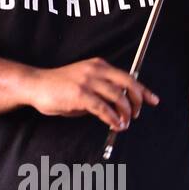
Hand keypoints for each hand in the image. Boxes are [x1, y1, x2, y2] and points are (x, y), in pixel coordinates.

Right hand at [25, 58, 159, 130]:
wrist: (35, 85)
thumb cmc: (57, 87)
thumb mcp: (83, 84)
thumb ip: (100, 92)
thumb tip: (116, 107)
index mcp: (98, 65)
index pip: (127, 76)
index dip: (143, 89)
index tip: (153, 100)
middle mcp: (96, 70)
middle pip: (127, 83)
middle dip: (137, 100)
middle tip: (138, 114)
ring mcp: (88, 81)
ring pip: (117, 96)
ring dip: (125, 112)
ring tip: (124, 123)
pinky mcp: (80, 94)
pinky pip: (103, 108)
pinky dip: (112, 118)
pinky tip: (114, 124)